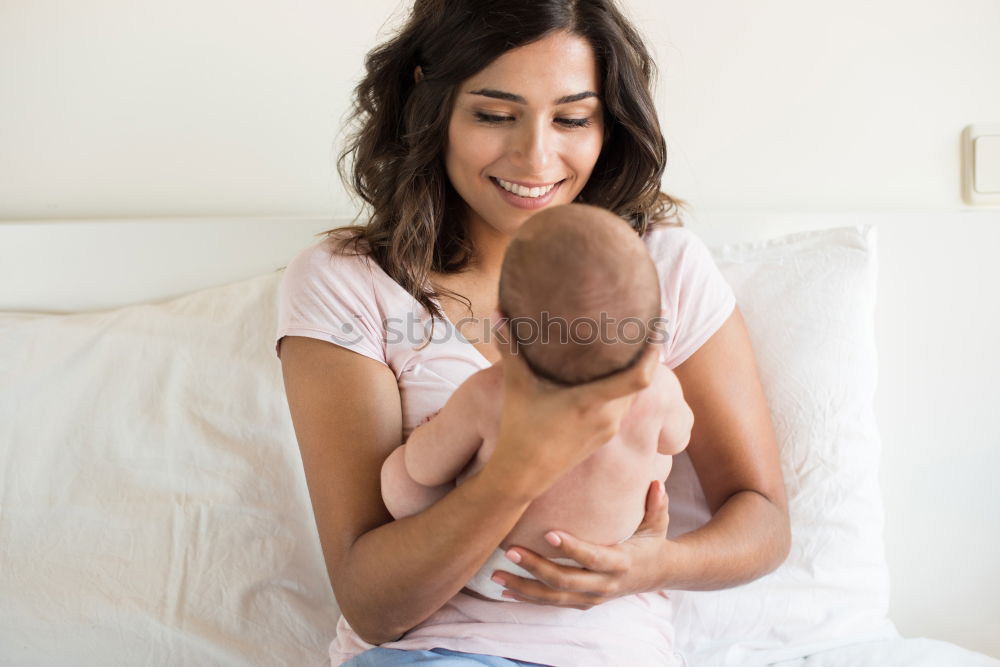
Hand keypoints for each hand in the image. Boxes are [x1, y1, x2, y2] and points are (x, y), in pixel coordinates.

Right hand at [485, 319, 660, 498]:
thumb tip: (497, 312)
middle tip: (644, 323)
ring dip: (635, 371)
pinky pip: (623, 405)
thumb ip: (510, 348)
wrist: (523, 476)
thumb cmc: (519, 430)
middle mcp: (609, 416)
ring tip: (630, 344)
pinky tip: (612, 374)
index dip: (654, 351)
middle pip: (642, 379)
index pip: (640, 377)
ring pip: (633, 393)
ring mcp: (609, 428)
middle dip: (646, 353)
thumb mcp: (516, 387)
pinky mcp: (605, 436)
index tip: (658, 326)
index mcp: (593, 402)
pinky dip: (623, 387)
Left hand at [493, 480, 673, 608]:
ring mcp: (592, 597)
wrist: (658, 574)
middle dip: (536, 567)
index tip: (548, 533)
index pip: (593, 557)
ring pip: (554, 597)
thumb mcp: (658, 523)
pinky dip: (528, 598)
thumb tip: (656, 483)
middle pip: (566, 580)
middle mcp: (605, 584)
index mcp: (621, 562)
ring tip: (497, 575)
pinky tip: (505, 590)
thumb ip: (656, 504)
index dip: (572, 548)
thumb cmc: (652, 541)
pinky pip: (552, 603)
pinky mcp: (583, 602)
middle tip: (510, 551)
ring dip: (524, 587)